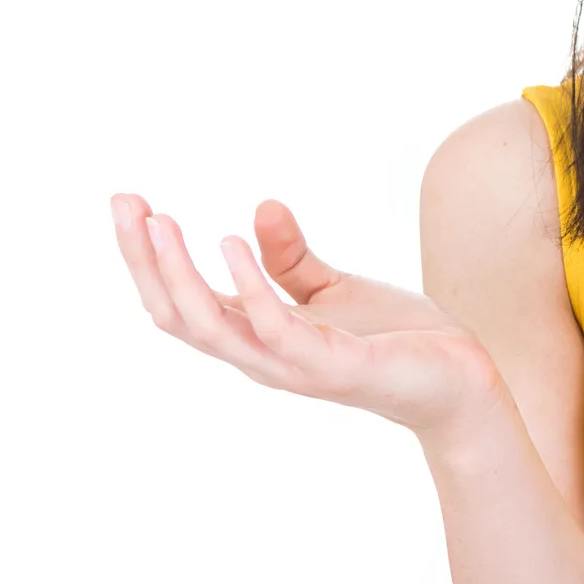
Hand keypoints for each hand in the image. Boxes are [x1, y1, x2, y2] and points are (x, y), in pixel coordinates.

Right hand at [111, 192, 506, 439]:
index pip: (180, 302)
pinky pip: (276, 328)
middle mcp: (260, 357)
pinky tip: (233, 242)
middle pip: (178, 314)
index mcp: (255, 337)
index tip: (129, 203)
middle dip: (144, 259)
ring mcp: (292, 366)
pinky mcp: (332, 365)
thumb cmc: (394, 339)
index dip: (148, 258)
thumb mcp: (335, 289)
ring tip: (160, 221)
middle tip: (123, 203)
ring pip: (211, 327)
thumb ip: (293, 259)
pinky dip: (248, 287)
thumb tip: (262, 206)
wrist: (460, 380)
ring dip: (178, 274)